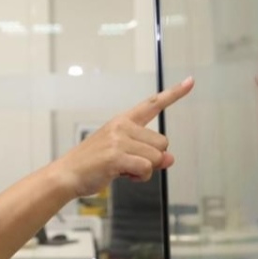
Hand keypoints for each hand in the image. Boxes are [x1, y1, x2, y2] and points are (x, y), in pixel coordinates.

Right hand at [53, 77, 194, 196]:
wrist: (67, 175)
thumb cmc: (93, 165)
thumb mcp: (123, 155)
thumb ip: (148, 153)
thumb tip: (170, 158)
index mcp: (122, 121)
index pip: (152, 104)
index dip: (174, 94)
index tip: (190, 81)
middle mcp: (122, 126)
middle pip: (162, 143)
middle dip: (152, 158)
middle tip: (129, 163)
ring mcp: (118, 140)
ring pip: (157, 157)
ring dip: (145, 170)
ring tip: (123, 169)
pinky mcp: (116, 156)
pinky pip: (146, 168)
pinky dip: (139, 177)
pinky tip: (122, 175)